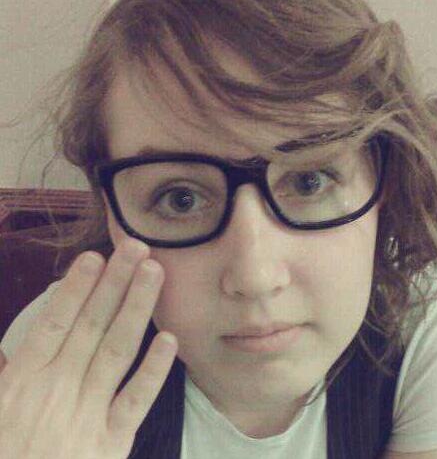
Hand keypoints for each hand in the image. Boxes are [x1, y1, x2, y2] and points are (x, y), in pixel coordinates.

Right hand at [0, 237, 177, 458]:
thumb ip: (12, 364)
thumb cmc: (5, 450)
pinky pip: (135, 402)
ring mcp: (85, 416)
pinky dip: (153, 371)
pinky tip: (170, 340)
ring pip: (116, 351)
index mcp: (20, 383)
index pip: (53, 324)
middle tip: (136, 248)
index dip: (76, 289)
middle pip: (91, 326)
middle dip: (114, 284)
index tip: (95, 257)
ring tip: (153, 274)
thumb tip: (32, 333)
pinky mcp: (109, 444)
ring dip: (137, 309)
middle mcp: (56, 391)